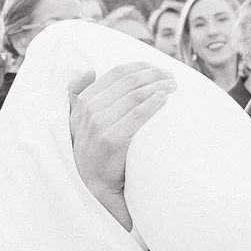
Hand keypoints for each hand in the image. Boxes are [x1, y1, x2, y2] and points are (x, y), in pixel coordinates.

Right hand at [67, 64, 174, 231]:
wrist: (93, 184)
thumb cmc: (91, 149)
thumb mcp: (77, 121)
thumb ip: (78, 95)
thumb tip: (89, 71)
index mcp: (84, 101)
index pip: (116, 73)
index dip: (140, 67)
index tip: (157, 68)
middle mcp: (90, 110)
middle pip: (129, 82)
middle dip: (154, 75)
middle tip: (172, 76)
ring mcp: (99, 125)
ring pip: (135, 95)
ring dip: (158, 86)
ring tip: (173, 86)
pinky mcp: (112, 140)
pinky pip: (137, 115)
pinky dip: (153, 104)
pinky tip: (165, 99)